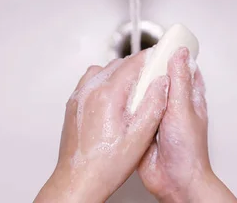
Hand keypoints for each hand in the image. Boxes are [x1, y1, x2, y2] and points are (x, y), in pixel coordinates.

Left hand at [35, 51, 169, 202]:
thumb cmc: (106, 165)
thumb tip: (162, 82)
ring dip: (119, 72)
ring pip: (103, 69)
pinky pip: (90, 80)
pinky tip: (113, 98)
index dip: (149, 58)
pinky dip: (104, 81)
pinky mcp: (74, 103)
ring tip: (132, 89)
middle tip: (151, 77)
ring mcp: (79, 96)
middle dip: (136, 66)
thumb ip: (153, 105)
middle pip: (118, 63)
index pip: (132, 63)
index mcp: (108, 95)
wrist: (78, 180)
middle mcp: (90, 90)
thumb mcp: (140, 137)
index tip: (160, 56)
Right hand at [138, 48, 236, 202]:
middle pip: (162, 79)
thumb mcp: (182, 108)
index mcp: (189, 98)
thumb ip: (179, 80)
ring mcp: (158, 117)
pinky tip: (120, 99)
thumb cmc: (188, 150)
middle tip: (140, 59)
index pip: (185, 69)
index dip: (177, 54)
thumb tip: (179, 53)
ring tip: (128, 76)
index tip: (167, 42)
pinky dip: (128, 105)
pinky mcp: (144, 128)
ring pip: (146, 94)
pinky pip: (134, 111)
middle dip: (151, 70)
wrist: (174, 181)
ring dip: (138, 87)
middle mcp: (174, 106)